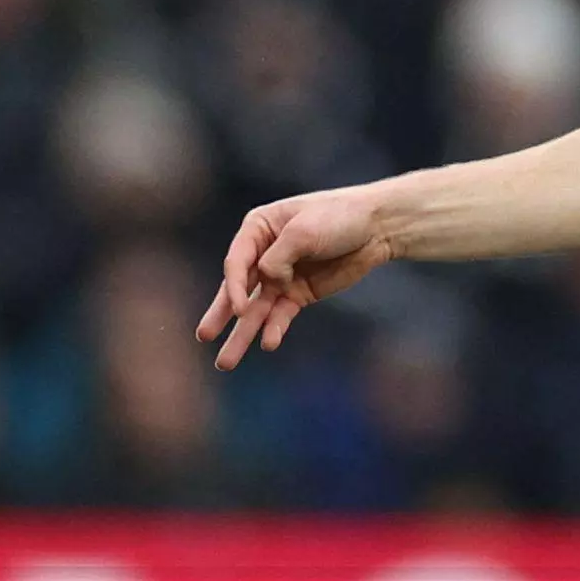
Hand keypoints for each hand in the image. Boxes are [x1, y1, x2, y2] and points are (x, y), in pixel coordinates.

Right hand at [195, 187, 400, 369]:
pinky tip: (269, 344)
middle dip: (220, 314)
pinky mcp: (299, 293)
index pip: (237, 262)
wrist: (377, 227)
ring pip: (256, 308)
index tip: (236, 309)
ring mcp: (281, 276)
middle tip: (203, 337)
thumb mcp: (304, 230)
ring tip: (225, 362)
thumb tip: (268, 281)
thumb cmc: (338, 218)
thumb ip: (278, 257)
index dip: (233, 287)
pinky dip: (275, 328)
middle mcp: (263, 254)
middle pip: (237, 288)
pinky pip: (281, 314)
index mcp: (258, 229)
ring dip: (243, 334)